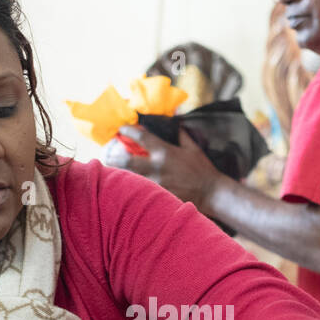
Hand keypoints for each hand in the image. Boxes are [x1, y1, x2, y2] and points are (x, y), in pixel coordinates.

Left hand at [102, 125, 220, 209]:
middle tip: (107, 156)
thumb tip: (176, 123)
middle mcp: (157, 167)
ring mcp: (156, 183)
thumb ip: (181, 135)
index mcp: (165, 151)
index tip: (121, 129)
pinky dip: (132, 188)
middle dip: (113, 158)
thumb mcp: (193, 148)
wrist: (212, 193)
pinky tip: (126, 187)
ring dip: (120, 174)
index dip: (128, 130)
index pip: (141, 137)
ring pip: (129, 178)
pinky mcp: (158, 196)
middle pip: (126, 161)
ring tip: (112, 172)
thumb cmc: (203, 169)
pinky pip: (140, 191)